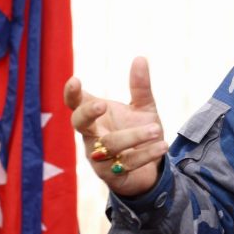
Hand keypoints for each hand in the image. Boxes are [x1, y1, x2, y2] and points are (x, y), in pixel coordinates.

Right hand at [64, 56, 168, 197]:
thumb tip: (140, 57)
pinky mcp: (112, 175)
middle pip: (79, 124)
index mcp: (94, 117)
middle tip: (102, 104)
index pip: (76, 104)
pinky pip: (127, 163)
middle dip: (88, 113)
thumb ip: (140, 87)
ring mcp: (98, 157)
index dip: (71, 94)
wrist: (148, 170)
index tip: (75, 80)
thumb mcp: (143, 108)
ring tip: (157, 128)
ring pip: (110, 145)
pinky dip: (146, 153)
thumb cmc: (138, 133)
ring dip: (134, 136)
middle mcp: (91, 136)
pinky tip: (162, 145)